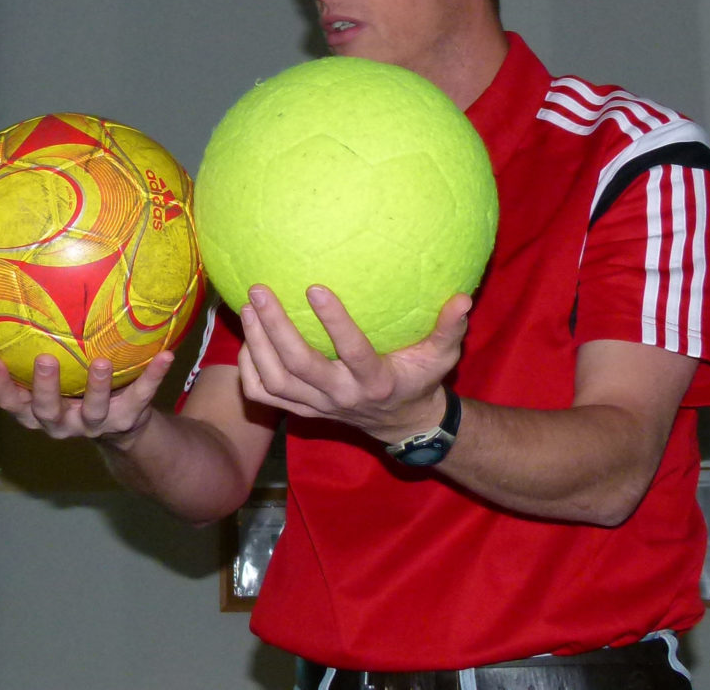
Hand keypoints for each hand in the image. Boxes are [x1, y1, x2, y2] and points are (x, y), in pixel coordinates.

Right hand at [0, 330, 173, 443]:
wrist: (118, 426)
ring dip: (100, 387)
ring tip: (104, 361)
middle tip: (45, 360)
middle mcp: (62, 422)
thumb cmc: (65, 389)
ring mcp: (96, 423)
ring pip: (96, 410)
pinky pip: (143, 397)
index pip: (10, 403)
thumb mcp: (28, 377)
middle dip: (45, 388)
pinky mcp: (129, 419)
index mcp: (35, 411)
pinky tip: (166, 354)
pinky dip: (154, 378)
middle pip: (48, 411)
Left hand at [234, 284, 470, 444]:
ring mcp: (318, 406)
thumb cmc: (420, 379)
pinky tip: (246, 339)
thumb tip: (463, 298)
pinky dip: (249, 370)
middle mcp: (342, 396)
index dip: (334, 322)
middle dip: (275, 328)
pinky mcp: (301, 411)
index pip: (353, 351)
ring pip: (276, 381)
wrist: (402, 423)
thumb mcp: (442, 356)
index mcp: (375, 380)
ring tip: (247, 308)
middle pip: (300, 365)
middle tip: (259, 291)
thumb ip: (450, 328)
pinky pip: (264, 396)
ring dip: (256, 345)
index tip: (314, 287)